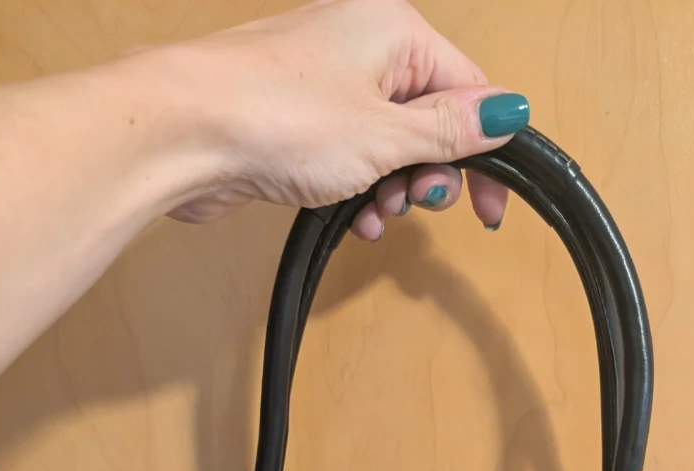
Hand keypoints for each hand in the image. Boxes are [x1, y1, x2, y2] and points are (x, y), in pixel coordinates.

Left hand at [164, 0, 529, 239]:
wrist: (184, 130)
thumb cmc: (277, 116)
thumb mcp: (387, 136)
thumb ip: (451, 131)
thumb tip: (509, 113)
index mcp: (394, 29)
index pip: (468, 91)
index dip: (486, 155)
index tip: (489, 210)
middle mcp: (360, 43)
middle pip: (429, 118)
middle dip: (430, 175)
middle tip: (417, 205)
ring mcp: (324, 79)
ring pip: (388, 142)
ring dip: (392, 190)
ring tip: (376, 215)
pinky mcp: (294, 116)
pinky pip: (349, 154)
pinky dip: (357, 189)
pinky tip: (350, 218)